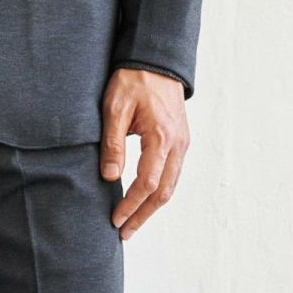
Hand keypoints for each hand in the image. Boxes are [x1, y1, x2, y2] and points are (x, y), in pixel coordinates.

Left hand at [99, 69, 189, 239]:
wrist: (157, 59)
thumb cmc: (134, 79)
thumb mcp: (114, 108)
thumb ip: (112, 144)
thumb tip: (110, 177)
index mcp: (162, 137)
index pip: (147, 183)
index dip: (131, 205)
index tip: (115, 220)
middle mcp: (177, 144)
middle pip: (163, 192)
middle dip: (142, 215)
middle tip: (123, 233)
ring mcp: (182, 143)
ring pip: (170, 186)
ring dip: (151, 208)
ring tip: (132, 223)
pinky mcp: (180, 141)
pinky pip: (171, 174)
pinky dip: (158, 192)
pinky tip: (143, 201)